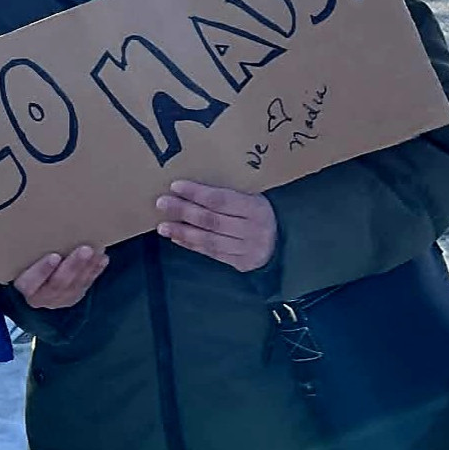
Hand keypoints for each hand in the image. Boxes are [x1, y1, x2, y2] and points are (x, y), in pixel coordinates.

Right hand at [12, 245, 109, 309]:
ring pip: (75, 285)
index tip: (54, 256)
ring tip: (97, 250)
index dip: (42, 270)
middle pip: (57, 283)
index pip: (30, 282)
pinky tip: (102, 258)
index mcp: (25, 287)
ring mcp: (59, 299)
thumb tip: (33, 217)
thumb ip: (31, 248)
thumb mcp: (24, 257)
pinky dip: (95, 271)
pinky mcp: (73, 297)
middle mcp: (41, 297)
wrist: (35, 281)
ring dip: (88, 267)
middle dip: (73, 266)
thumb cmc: (27, 262)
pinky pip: (86, 285)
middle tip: (84, 250)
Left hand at [156, 181, 276, 272]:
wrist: (287, 241)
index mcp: (256, 208)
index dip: (197, 193)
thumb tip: (190, 186)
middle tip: (161, 203)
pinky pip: (212, 254)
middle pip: (212, 220)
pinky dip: (192, 245)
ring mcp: (247, 250)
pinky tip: (176, 237)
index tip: (175, 186)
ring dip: (183, 232)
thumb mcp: (255, 197)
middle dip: (184, 211)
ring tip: (162, 226)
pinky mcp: (241, 263)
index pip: (221, 200)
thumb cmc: (262, 212)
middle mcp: (253, 230)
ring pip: (210, 240)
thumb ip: (230, 193)